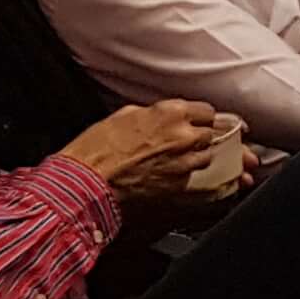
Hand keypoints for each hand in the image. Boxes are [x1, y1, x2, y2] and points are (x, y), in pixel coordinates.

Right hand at [56, 100, 236, 202]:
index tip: (202, 123)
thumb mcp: (125, 115)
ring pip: (212, 157)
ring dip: (208, 158)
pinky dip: (208, 181)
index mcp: (172, 113)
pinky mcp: (182, 187)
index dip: (202, 118)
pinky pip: (206, 182)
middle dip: (208, 137)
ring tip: (205, 161)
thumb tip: (166, 116)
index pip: (207, 111)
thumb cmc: (95, 149)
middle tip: (204, 142)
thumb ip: (155, 113)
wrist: (85, 182)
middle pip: (214, 134)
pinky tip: (212, 182)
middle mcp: (185, 136)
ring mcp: (186, 162)